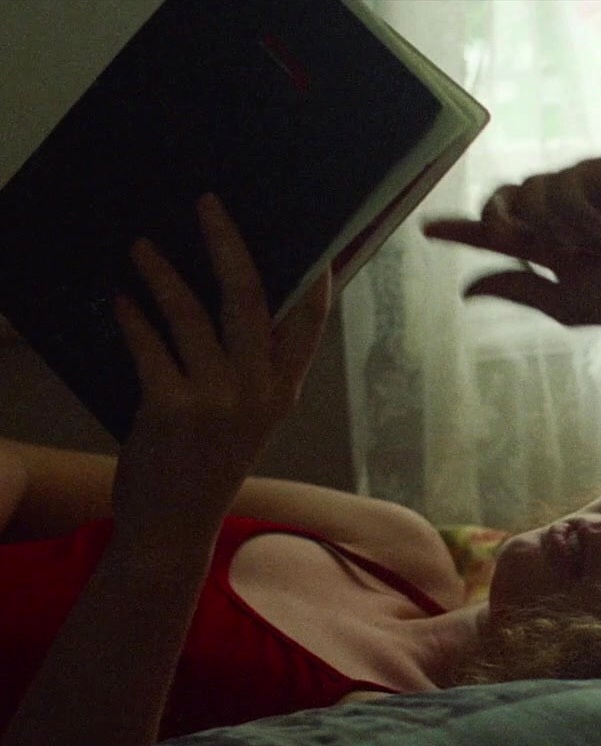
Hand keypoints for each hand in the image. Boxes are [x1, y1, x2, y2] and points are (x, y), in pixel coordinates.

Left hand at [110, 194, 330, 543]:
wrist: (174, 525)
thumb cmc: (206, 467)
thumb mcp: (246, 419)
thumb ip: (249, 370)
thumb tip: (227, 307)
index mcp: (282, 390)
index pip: (309, 323)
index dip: (316, 280)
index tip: (319, 241)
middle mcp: (259, 390)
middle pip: (250, 297)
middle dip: (226, 243)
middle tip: (206, 204)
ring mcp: (217, 399)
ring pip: (193, 314)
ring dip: (162, 273)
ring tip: (140, 247)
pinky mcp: (173, 407)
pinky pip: (151, 345)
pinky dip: (133, 318)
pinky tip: (121, 299)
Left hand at [422, 155, 600, 328]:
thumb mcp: (566, 302)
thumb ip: (518, 288)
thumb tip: (467, 291)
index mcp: (554, 246)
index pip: (499, 236)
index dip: (463, 232)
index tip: (427, 230)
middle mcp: (564, 214)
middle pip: (504, 200)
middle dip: (496, 216)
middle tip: (509, 233)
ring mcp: (584, 188)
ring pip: (530, 189)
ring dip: (553, 223)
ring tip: (592, 244)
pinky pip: (563, 180)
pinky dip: (578, 211)